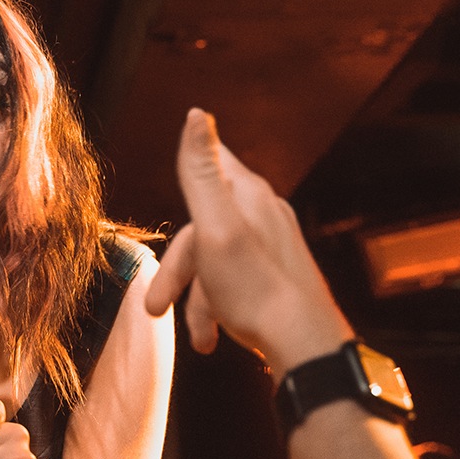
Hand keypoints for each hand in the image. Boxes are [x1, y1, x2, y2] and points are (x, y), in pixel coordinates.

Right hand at [145, 108, 350, 374]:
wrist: (305, 345)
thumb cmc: (254, 288)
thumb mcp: (215, 227)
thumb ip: (201, 172)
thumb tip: (196, 113)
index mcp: (249, 196)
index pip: (214, 160)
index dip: (191, 161)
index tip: (179, 157)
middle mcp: (265, 214)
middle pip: (204, 226)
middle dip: (179, 269)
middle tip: (154, 307)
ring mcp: (275, 246)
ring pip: (218, 261)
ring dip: (199, 299)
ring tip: (198, 338)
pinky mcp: (280, 276)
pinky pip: (238, 282)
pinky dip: (221, 307)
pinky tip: (217, 336)